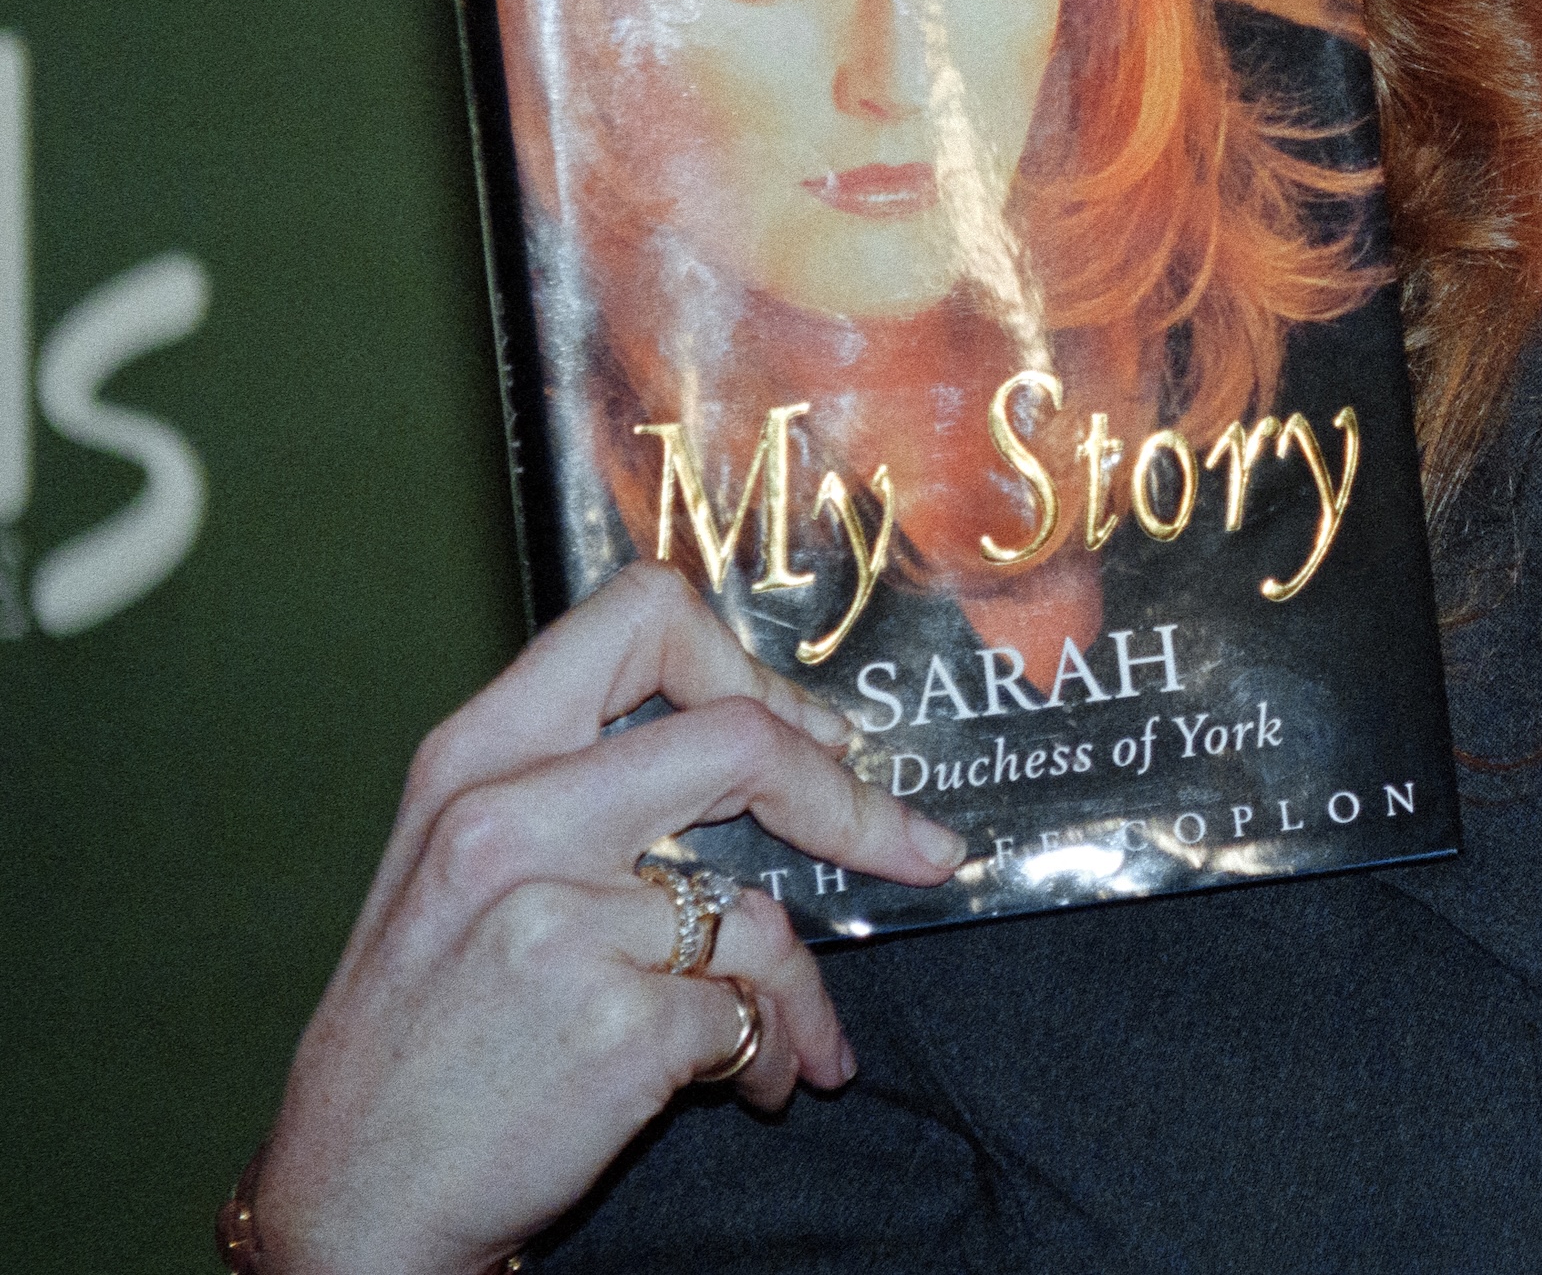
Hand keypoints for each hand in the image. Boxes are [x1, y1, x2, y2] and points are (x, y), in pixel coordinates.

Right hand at [255, 562, 965, 1273]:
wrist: (349, 1202)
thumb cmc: (418, 1040)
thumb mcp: (454, 870)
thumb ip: (577, 788)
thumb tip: (762, 741)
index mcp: (472, 762)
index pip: (639, 618)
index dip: (750, 668)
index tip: (810, 733)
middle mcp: (509, 822)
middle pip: (741, 739)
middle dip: (856, 805)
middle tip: (915, 851)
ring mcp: (562, 920)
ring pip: (762, 917)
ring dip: (802, 990)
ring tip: (786, 1041)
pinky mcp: (619, 1021)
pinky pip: (751, 1013)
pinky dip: (768, 1054)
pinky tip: (743, 1084)